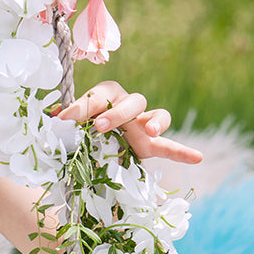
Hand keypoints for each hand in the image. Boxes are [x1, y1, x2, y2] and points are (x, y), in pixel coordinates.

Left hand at [52, 80, 202, 164]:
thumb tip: (55, 119)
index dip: (81, 107)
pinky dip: (182, 152)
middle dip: (116, 113)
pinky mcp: (150, 145)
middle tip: (99, 126)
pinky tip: (198, 158)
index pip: (97, 96)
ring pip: (157, 113)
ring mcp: (142, 124)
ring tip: (151, 132)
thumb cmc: (76, 129)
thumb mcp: (67, 125)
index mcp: (105, 95)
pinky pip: (169, 146)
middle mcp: (127, 104)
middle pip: (131, 101)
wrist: (87, 145)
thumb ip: (65, 121)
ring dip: (156, 122)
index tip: (64, 120)